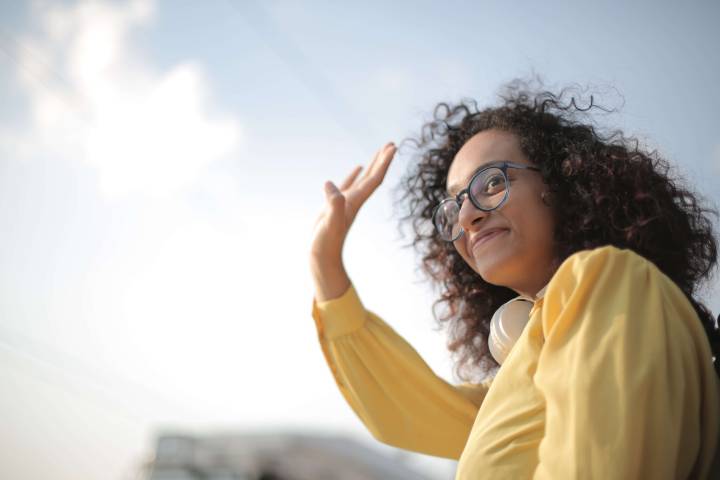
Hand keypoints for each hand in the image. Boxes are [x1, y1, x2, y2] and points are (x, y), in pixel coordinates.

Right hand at [310, 142, 396, 300]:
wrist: (322, 258)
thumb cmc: (326, 243)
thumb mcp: (329, 223)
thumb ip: (333, 204)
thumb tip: (330, 185)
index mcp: (355, 202)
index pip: (374, 179)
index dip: (383, 163)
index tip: (392, 147)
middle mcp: (354, 201)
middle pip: (373, 177)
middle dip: (382, 160)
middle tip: (391, 143)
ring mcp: (346, 202)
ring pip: (363, 179)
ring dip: (372, 165)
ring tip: (380, 151)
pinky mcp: (335, 205)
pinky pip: (348, 185)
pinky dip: (354, 175)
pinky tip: (357, 168)